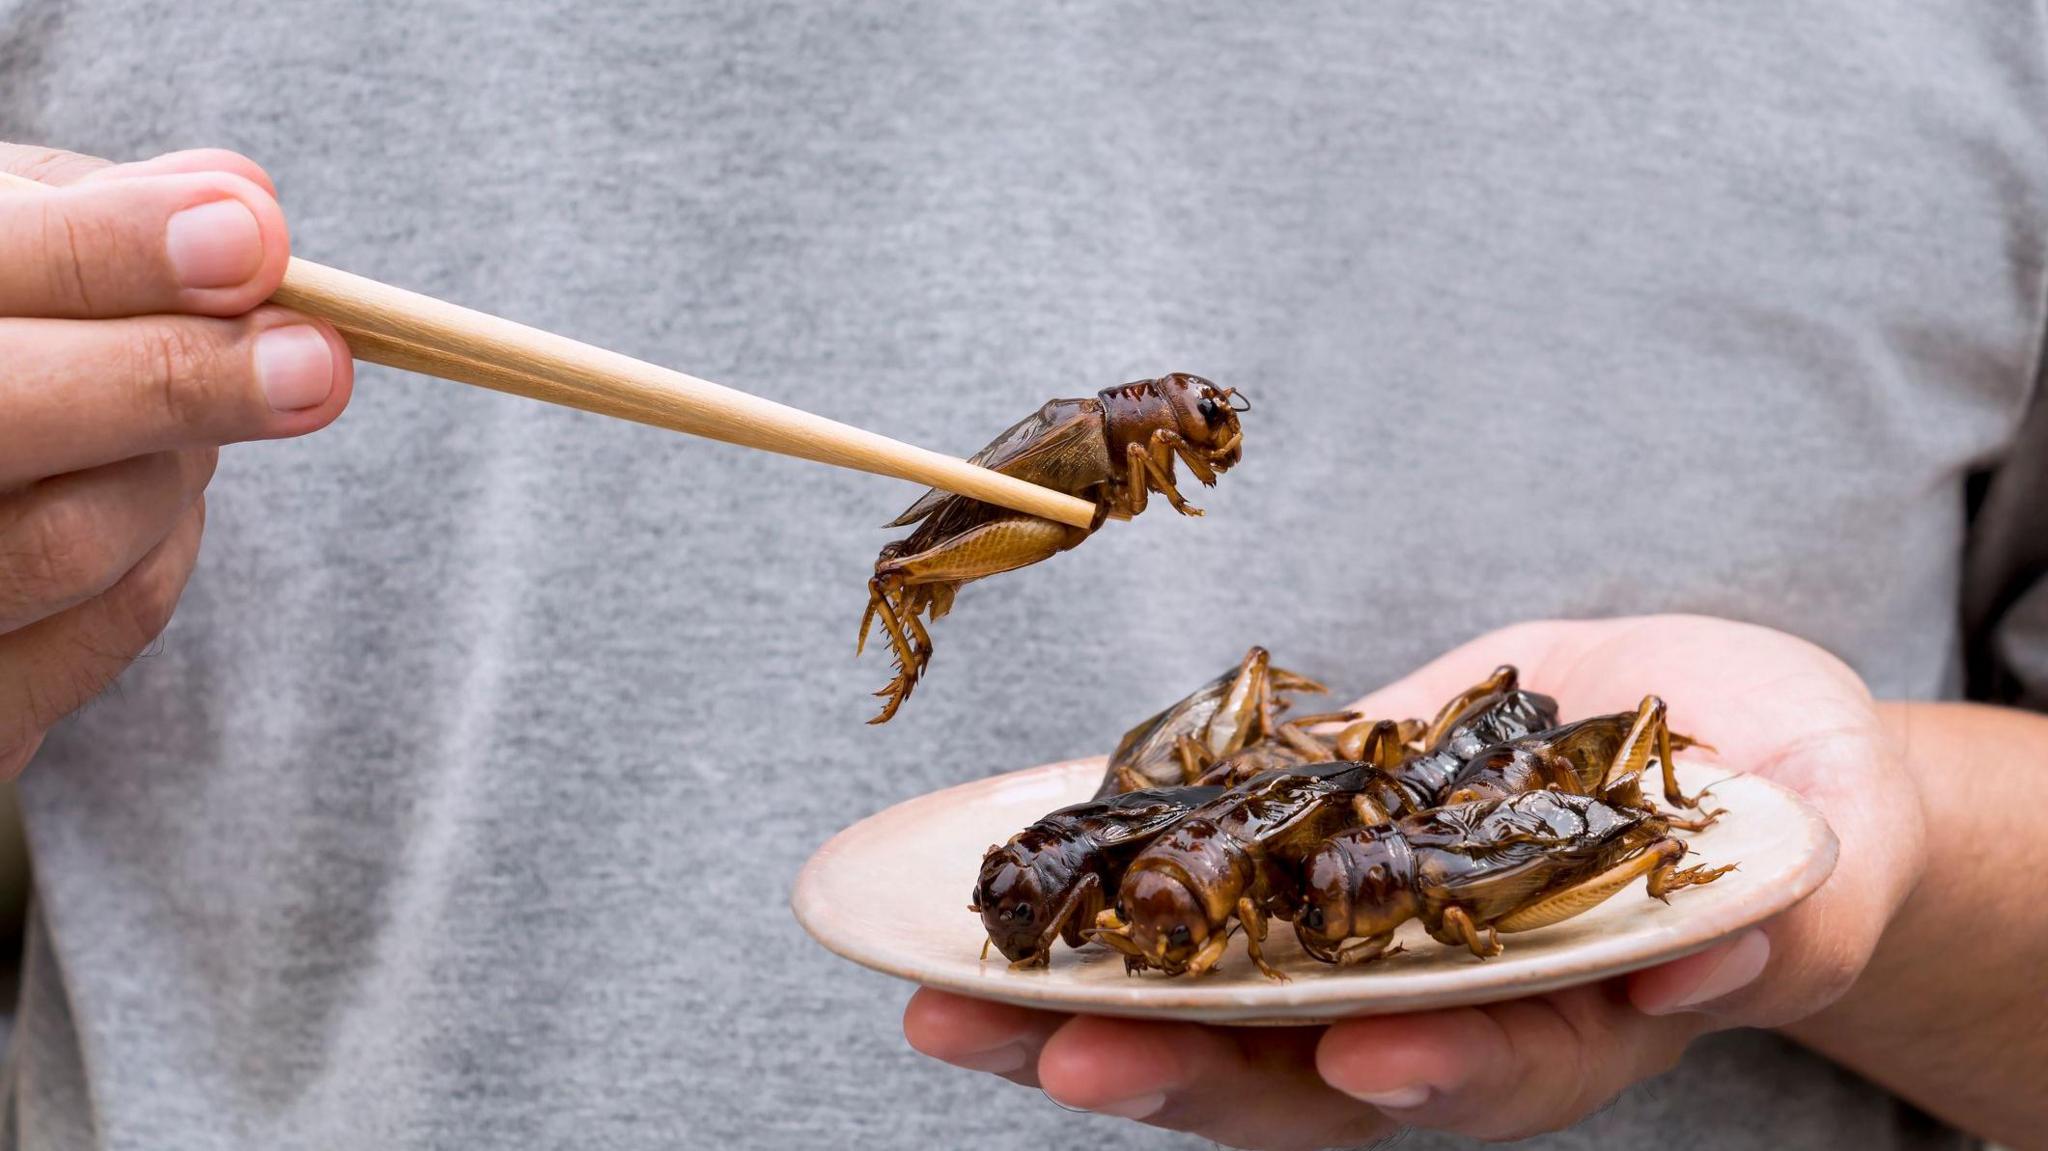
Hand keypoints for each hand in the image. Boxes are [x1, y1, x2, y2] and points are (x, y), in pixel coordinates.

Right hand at [0, 143, 353, 776]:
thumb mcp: (5, 250)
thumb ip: (101, 217)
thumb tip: (244, 202)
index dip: (113, 251)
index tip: (255, 236)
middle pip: (6, 415)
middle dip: (179, 380)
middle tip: (320, 362)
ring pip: (82, 535)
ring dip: (184, 461)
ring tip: (206, 396)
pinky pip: (117, 621)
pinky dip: (171, 541)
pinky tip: (154, 492)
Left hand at [905, 615, 1925, 1147]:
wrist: (1722, 747)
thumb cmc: (1800, 811)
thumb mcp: (1822, 845)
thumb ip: (1787, 905)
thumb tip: (1710, 953)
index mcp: (1571, 1022)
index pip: (1493, 1071)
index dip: (1431, 1070)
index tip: (1357, 1057)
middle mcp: (1444, 1007)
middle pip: (1305, 1069)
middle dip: (1181, 1066)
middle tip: (1051, 1049)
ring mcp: (1363, 939)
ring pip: (1215, 999)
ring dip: (1084, 1002)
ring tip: (950, 1000)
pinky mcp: (1309, 855)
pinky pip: (1193, 884)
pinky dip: (1097, 885)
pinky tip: (994, 871)